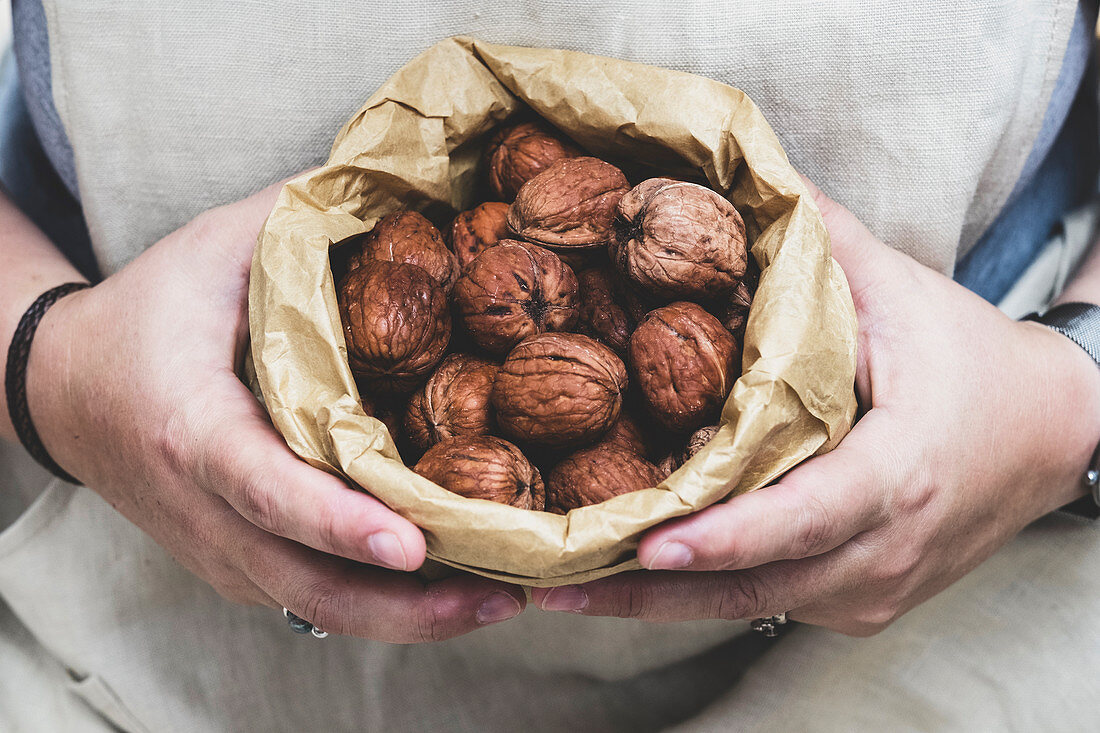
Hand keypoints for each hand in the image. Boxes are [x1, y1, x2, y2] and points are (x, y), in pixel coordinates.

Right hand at [25, 179, 524, 640]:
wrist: (67, 388)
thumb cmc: (147, 313)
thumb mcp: (213, 249)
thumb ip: (301, 220)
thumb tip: (410, 189)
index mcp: (189, 428)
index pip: (266, 488)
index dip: (339, 522)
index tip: (413, 546)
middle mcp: (202, 510)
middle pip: (308, 583)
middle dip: (411, 606)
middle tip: (506, 597)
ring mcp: (220, 550)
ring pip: (320, 609)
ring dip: (415, 620)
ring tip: (506, 601)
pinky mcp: (238, 565)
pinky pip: (317, 601)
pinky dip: (388, 607)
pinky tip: (457, 589)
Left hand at [532, 178, 1099, 634]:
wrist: (1052, 434)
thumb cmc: (973, 361)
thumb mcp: (904, 293)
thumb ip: (822, 244)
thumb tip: (739, 183)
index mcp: (904, 475)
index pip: (805, 518)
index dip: (725, 537)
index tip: (645, 545)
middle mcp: (887, 550)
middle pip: (756, 587)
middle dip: (649, 595)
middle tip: (553, 586)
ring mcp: (875, 590)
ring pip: (752, 607)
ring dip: (658, 604)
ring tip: (565, 589)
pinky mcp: (861, 603)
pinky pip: (771, 603)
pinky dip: (703, 590)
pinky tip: (632, 575)